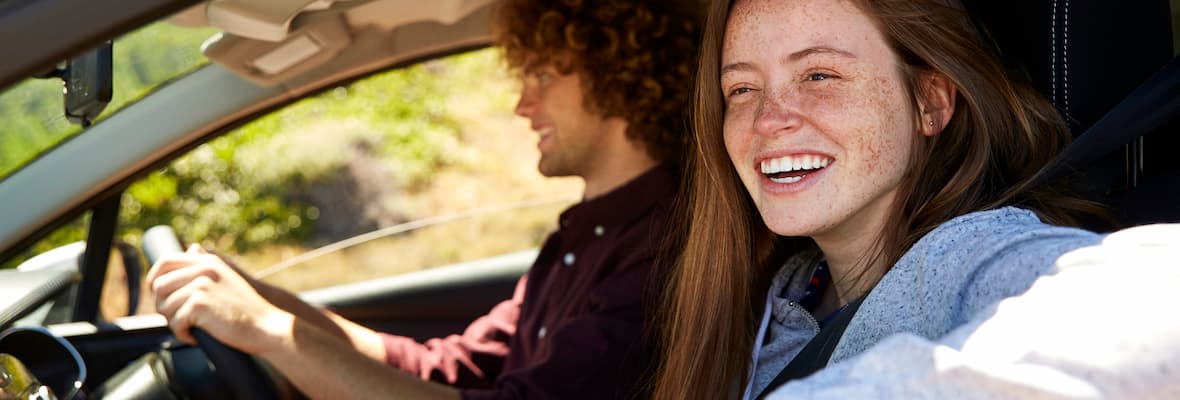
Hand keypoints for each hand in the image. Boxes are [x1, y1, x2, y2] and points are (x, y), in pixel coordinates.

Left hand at [147, 245, 291, 355]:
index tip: (157, 294)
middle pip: (159, 286)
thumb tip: (191, 248)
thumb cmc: (247, 308)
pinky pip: (175, 322)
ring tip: (192, 328)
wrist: (265, 326)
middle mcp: (203, 269)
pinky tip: (196, 336)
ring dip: (174, 323)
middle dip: (163, 306)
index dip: (154, 278)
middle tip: (179, 318)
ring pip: (165, 307)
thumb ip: (206, 265)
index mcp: (208, 261)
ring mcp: (201, 286)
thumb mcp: (227, 278)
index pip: (166, 261)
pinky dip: (183, 334)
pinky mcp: (199, 304)